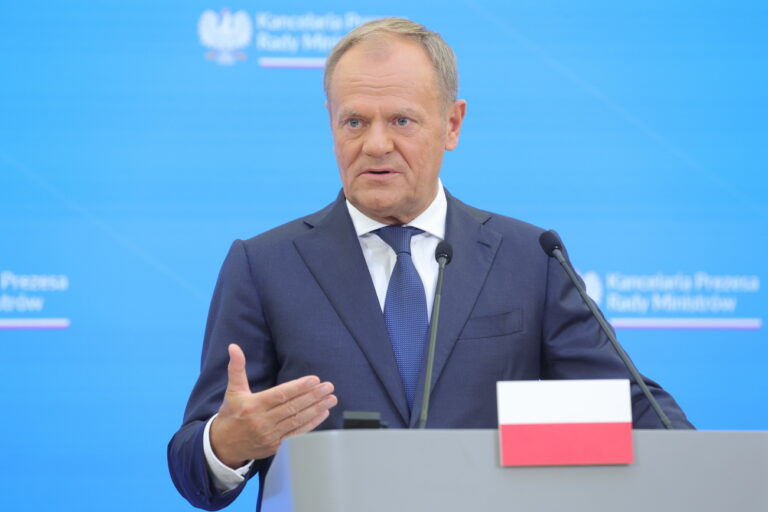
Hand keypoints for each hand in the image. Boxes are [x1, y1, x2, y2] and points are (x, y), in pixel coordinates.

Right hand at [210, 343, 336, 467]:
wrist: (223, 445)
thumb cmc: (231, 414)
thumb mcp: (233, 390)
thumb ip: (237, 368)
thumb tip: (234, 347)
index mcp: (253, 406)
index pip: (280, 395)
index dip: (298, 387)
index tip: (314, 380)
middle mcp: (263, 422)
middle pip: (292, 407)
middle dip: (313, 396)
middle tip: (328, 387)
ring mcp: (270, 436)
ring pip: (297, 420)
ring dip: (316, 409)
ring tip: (330, 399)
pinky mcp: (276, 446)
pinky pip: (297, 434)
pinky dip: (312, 424)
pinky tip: (323, 414)